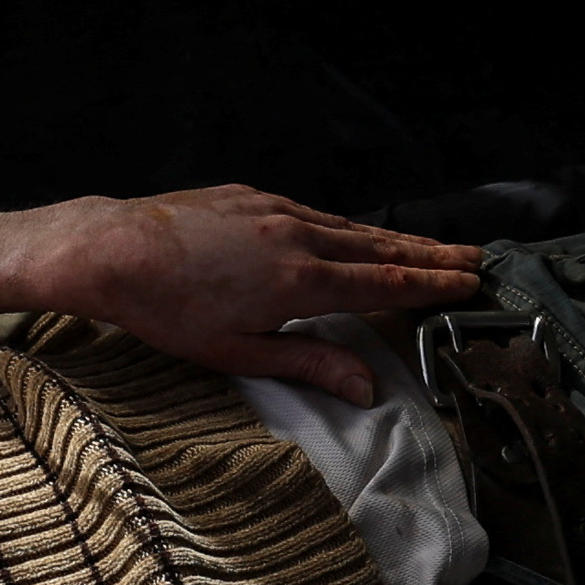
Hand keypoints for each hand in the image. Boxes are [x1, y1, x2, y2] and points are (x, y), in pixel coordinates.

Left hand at [0, 185, 488, 404]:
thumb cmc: (166, 310)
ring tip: (431, 247)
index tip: (468, 282)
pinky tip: (357, 233)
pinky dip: (348, 226)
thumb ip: (309, 363)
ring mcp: (274, 210)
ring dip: (395, 238)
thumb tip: (367, 387)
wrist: (110, 250)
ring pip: (350, 227)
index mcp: (300, 281)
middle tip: (474, 258)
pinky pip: (314, 213)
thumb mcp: (239, 352)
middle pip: (380, 248)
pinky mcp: (250, 196)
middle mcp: (297, 237)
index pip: (384, 283)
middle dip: (430, 255)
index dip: (431, 284)